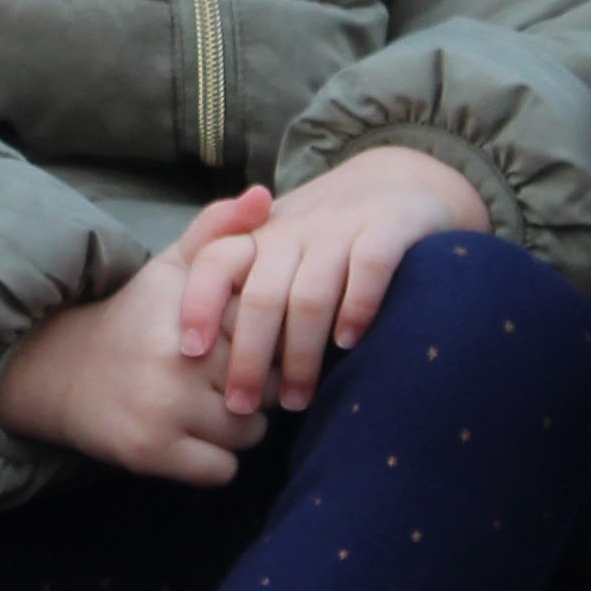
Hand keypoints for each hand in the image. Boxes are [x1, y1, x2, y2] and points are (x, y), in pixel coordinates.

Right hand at [0, 199, 277, 487]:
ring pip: (251, 431)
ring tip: (213, 405)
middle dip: (263, 384)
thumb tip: (265, 195)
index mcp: (191, 309)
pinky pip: (223, 471)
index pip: (271, 329)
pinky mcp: (152, 454)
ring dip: (242, 426)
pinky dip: (216, 461)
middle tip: (233, 377)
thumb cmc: (132, 316)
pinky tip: (195, 438)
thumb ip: (218, 229)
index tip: (250, 339)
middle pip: (270, 383)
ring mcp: (165, 409)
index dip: (269, 336)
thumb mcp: (171, 267)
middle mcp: (178, 359)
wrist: (58, 370)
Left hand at [176, 144, 489, 427]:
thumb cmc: (326, 236)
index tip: (189, 353)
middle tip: (242, 407)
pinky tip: (348, 343)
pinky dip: (356, 308)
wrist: (401, 183)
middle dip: (249, 356)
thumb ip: (245, 288)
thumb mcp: (279, 248)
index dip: (198, 304)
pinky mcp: (390, 227)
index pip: (214, 261)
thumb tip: (202, 356)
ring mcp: (343, 228)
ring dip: (300, 355)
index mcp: (262, 235)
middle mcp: (296, 230)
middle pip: (261, 295)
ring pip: (310, 295)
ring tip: (296, 401)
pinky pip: (369, 268)